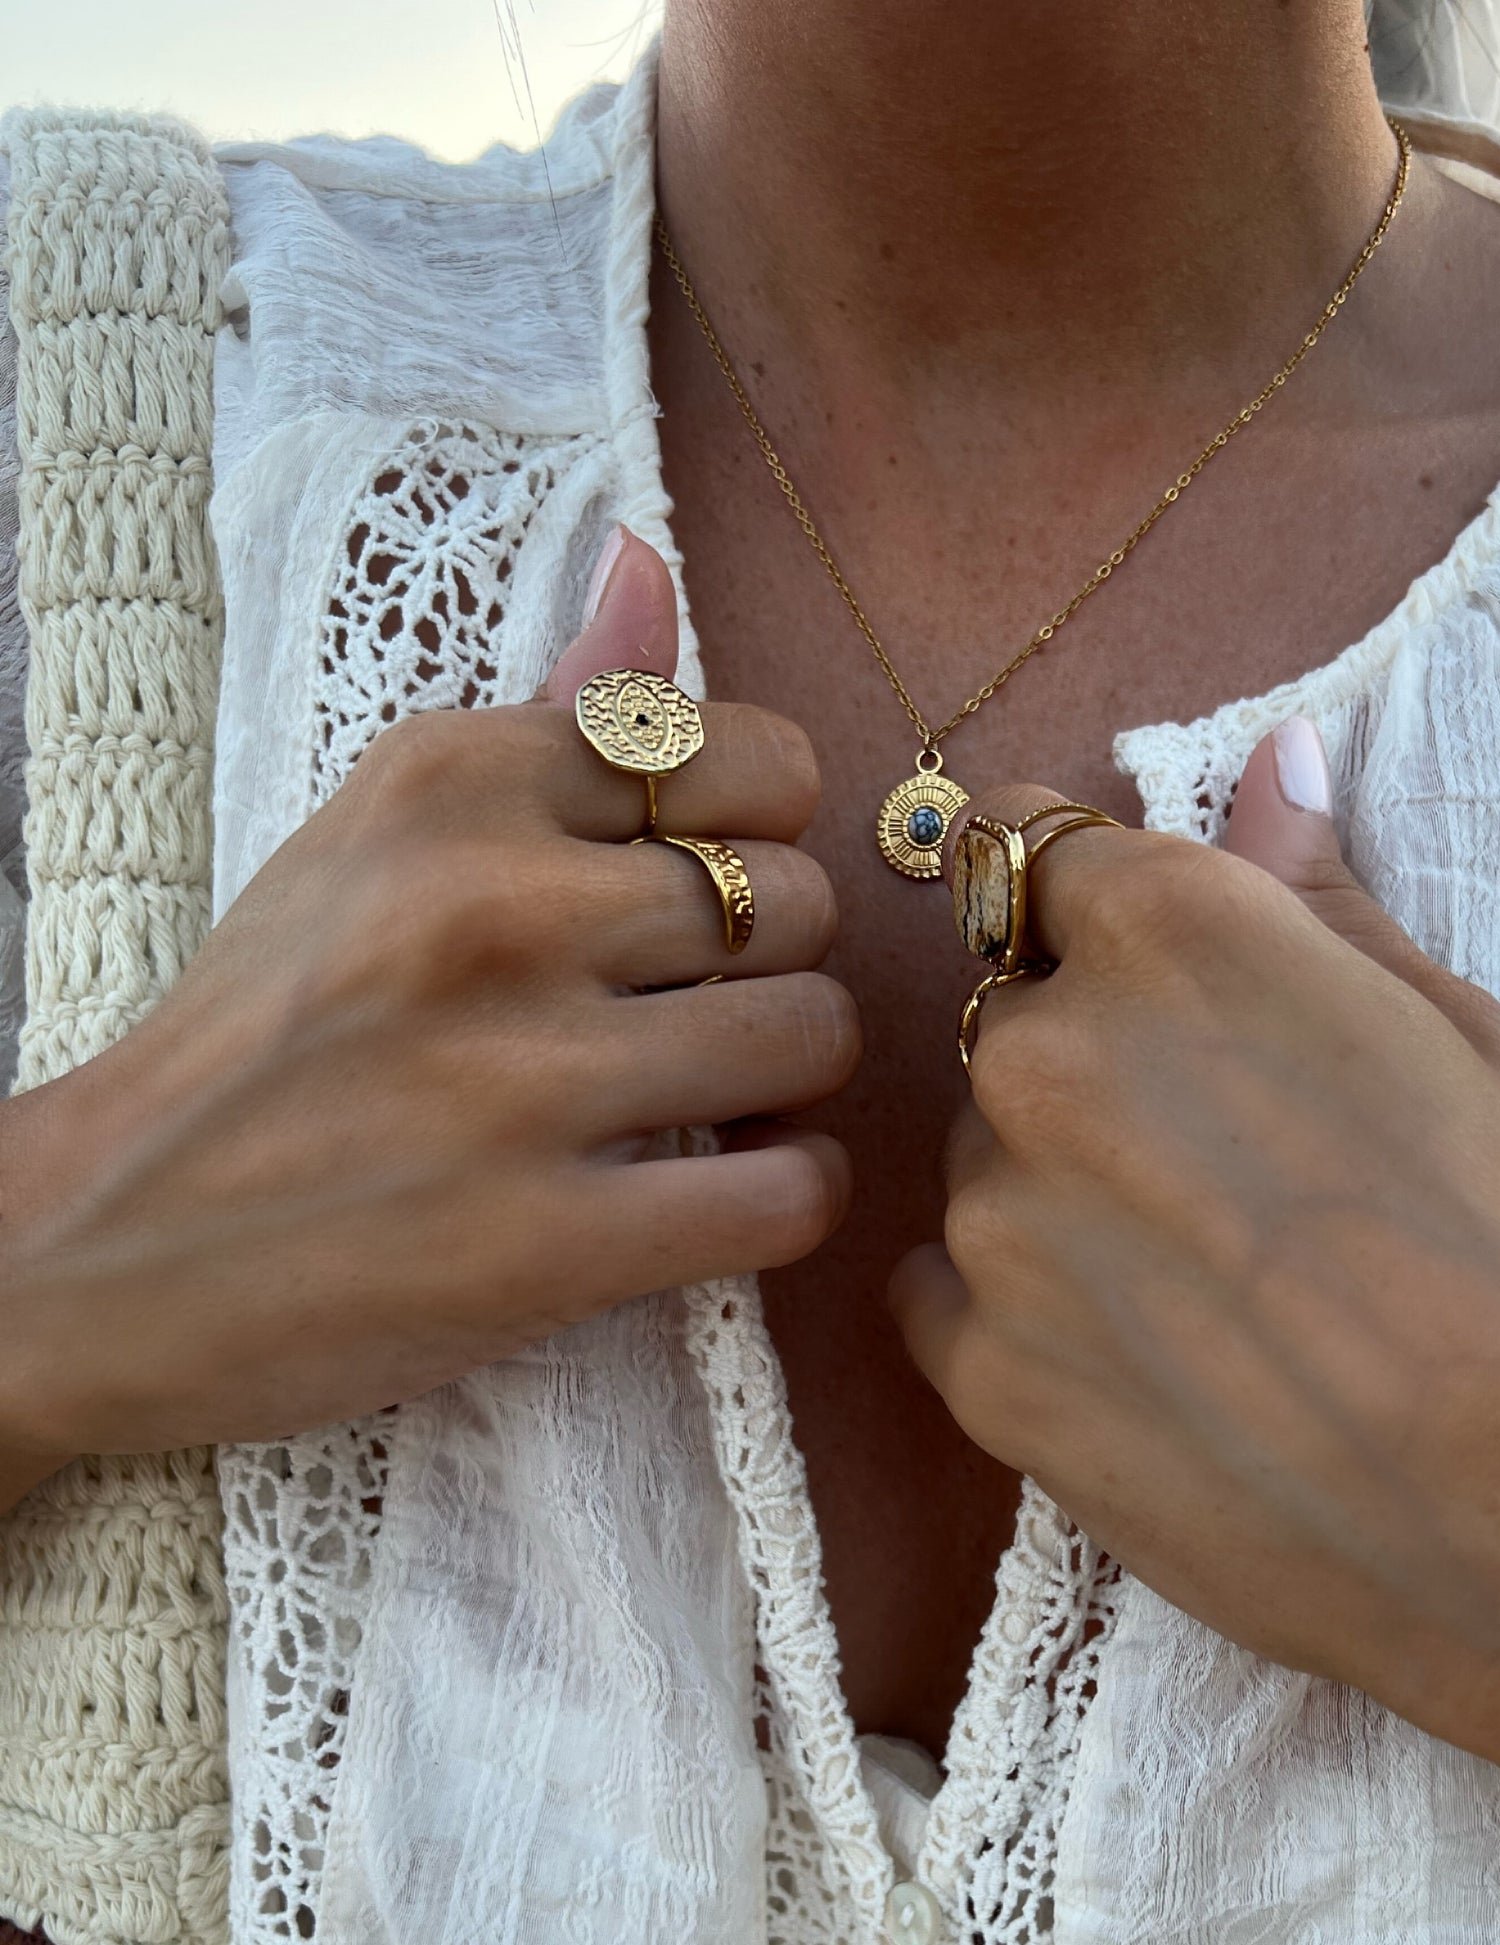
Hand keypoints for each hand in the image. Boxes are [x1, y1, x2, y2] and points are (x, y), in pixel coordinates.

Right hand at [0, 533, 857, 1489]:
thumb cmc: (265, 1038)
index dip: (755, 837)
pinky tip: (714, 1196)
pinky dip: (784, 1198)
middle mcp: (492, 906)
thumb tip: (649, 565)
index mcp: (452, 779)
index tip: (692, 899)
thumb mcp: (371, 839)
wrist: (107, 1246)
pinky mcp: (549, 1242)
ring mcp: (520, 1078)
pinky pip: (791, 1193)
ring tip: (702, 1107)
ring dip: (782, 1088)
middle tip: (688, 1017)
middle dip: (770, 969)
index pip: (756, 756)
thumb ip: (541, 719)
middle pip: (802, 899)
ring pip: (814, 1036)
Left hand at [893, 722, 1499, 1944]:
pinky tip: (1204, 1401)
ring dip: (1064, 1226)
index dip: (1108, 938)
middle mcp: (1059, 1074)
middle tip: (1238, 1189)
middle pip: (996, 1030)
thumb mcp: (1477, 1054)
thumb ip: (1322, 919)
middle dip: (1088, 1085)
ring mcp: (1009, 1251)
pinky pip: (970, 1333)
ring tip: (1243, 1313)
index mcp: (1185, 941)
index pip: (1048, 863)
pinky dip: (1046, 1347)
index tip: (1173, 1010)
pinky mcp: (996, 1411)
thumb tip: (1248, 795)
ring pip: (973, 1192)